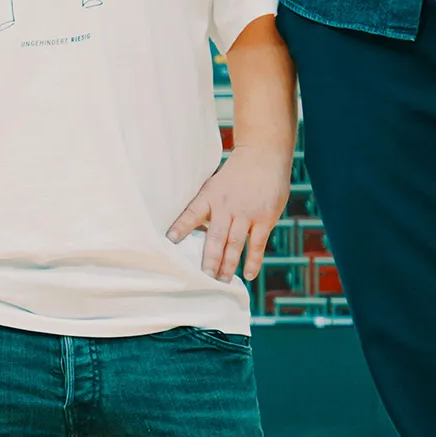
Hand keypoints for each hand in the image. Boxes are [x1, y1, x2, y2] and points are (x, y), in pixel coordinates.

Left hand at [168, 143, 288, 282]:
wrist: (263, 156)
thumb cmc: (235, 174)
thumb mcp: (215, 185)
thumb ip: (206, 206)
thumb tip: (189, 231)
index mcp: (211, 196)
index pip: (193, 213)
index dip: (181, 227)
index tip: (170, 241)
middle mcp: (227, 206)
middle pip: (215, 236)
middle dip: (209, 259)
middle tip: (204, 278)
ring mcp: (247, 213)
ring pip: (235, 243)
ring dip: (228, 264)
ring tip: (221, 280)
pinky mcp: (265, 218)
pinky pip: (257, 244)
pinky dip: (252, 260)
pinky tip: (248, 275)